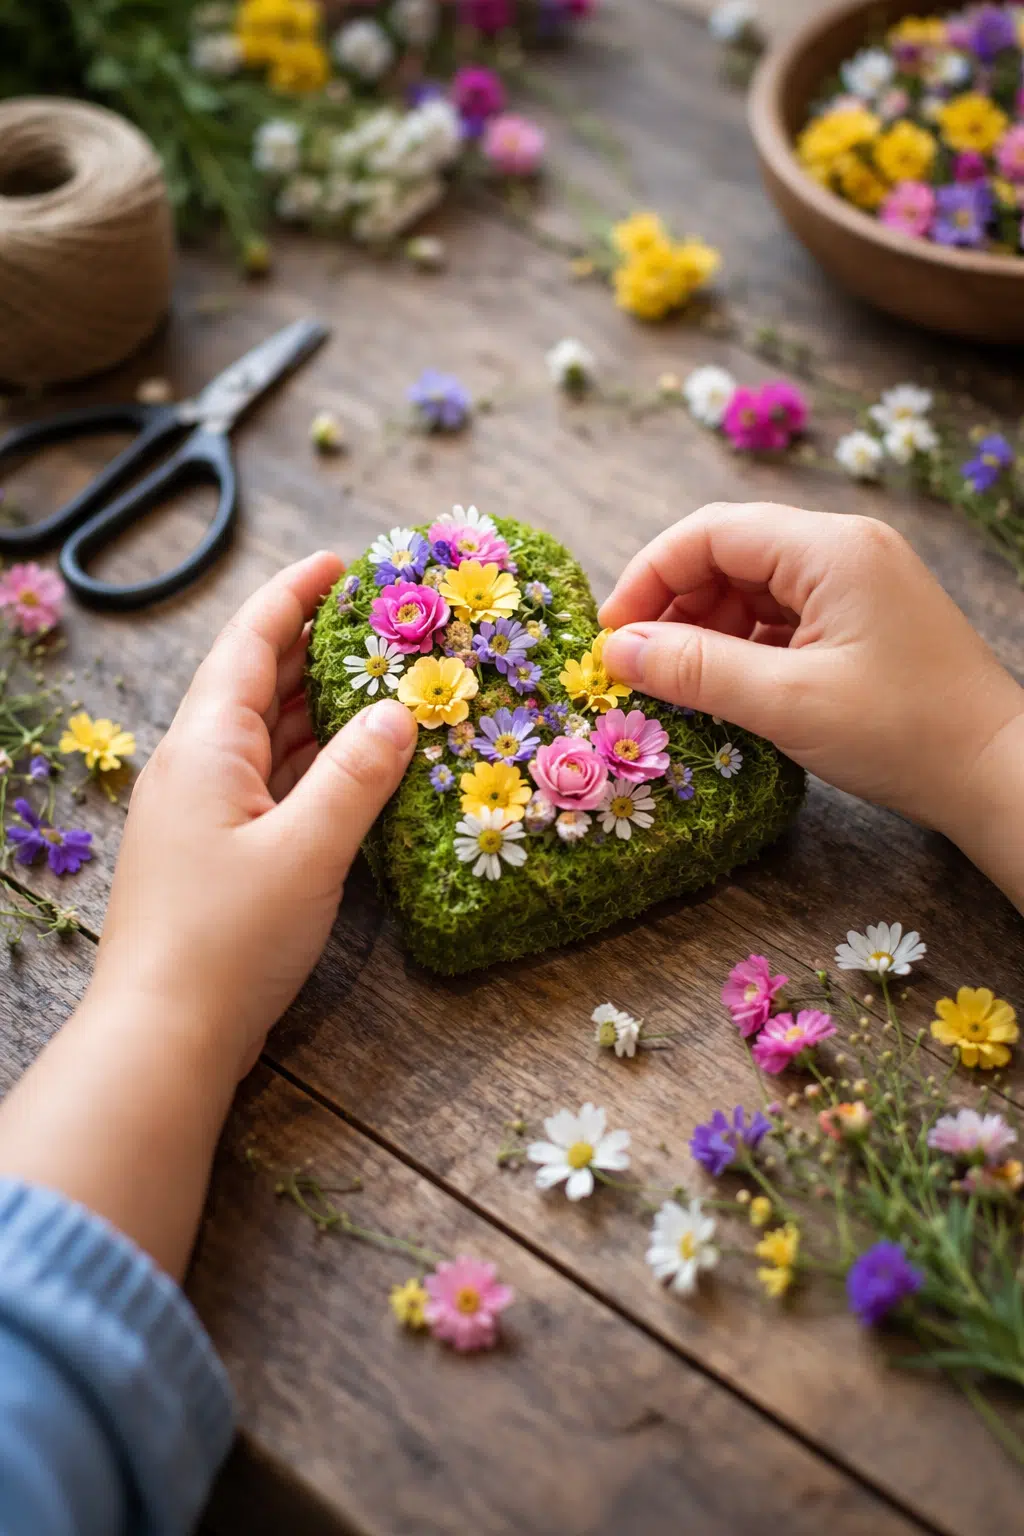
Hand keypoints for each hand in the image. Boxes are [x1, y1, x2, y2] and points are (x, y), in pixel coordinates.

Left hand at [91, 550, 416, 1081]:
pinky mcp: (219, 854)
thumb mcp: (307, 851)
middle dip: (317, 644)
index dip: (294, 595)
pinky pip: (273, 782)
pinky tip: (359, 762)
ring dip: (322, 705)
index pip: (250, 643)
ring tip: (384, 677)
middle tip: (384, 620)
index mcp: (205, 747)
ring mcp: (205, 812)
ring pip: (268, 735)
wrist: (164, 1036)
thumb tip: (400, 712)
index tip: (343, 562)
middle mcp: (198, 768)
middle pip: (258, 682)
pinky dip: (316, 761)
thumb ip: (357, 775)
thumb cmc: (228, 940)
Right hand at [599, 503, 1023, 842]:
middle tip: (640, 666)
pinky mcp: (864, 620)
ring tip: (680, 684)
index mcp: (830, 548)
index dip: (650, 576)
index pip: (711, 532)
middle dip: (675, 605)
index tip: (613, 635)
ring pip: (753, 588)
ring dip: (707, 630)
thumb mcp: (787, 702)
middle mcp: (844, 550)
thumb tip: (616, 651)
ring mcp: (858, 583)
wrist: (997, 774)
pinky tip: (728, 688)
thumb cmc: (904, 734)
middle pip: (730, 554)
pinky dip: (744, 647)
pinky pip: (784, 617)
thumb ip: (696, 669)